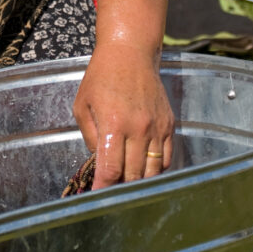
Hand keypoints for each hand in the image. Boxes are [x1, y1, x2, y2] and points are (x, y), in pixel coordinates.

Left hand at [73, 42, 173, 190]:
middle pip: (133, 175)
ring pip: (153, 171)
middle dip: (121, 188)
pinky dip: (157, 170)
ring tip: (128, 184)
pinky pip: (168, 158)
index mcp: (114, 125)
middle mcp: (139, 129)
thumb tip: (100, 162)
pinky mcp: (169, 124)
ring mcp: (157, 127)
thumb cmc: (101, 77)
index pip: (111, 170)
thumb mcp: (83, 105)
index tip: (98, 198)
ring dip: (140, 182)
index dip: (104, 189)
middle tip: (112, 193)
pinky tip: (145, 170)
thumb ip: (91, 137)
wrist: (130, 53)